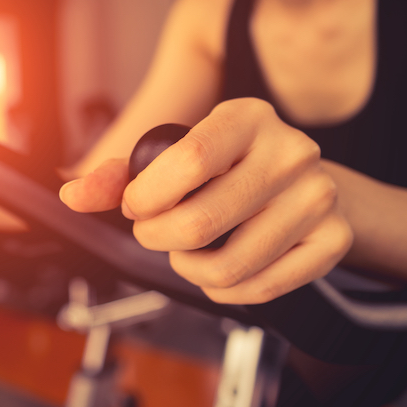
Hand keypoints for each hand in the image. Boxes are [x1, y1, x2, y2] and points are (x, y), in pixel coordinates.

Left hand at [60, 98, 351, 303]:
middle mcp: (290, 152)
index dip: (146, 197)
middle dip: (158, 238)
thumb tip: (73, 195)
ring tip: (189, 251)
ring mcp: (318, 197)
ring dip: (189, 268)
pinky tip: (221, 269)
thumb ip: (120, 175)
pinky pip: (261, 289)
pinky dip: (225, 289)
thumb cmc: (229, 167)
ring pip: (227, 266)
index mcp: (248, 118)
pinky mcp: (332, 240)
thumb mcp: (177, 155)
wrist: (302, 182)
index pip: (186, 160)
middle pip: (199, 222)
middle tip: (157, 232)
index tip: (136, 207)